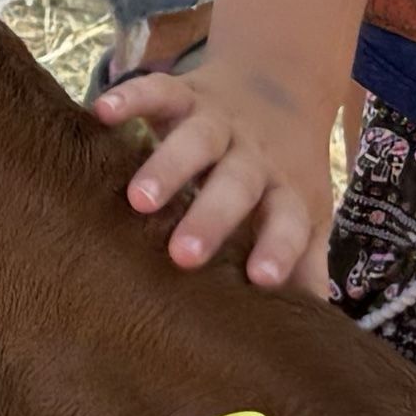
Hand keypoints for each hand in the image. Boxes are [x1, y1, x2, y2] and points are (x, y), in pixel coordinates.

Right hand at [99, 47, 344, 290]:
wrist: (281, 85)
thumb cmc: (282, 172)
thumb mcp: (305, 212)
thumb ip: (306, 263)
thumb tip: (315, 330)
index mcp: (285, 190)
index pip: (288, 220)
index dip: (279, 247)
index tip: (261, 279)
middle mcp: (253, 156)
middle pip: (237, 184)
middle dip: (211, 217)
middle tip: (183, 255)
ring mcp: (218, 122)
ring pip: (196, 140)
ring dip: (168, 167)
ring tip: (137, 201)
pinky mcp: (184, 93)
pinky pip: (158, 91)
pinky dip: (131, 97)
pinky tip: (101, 112)